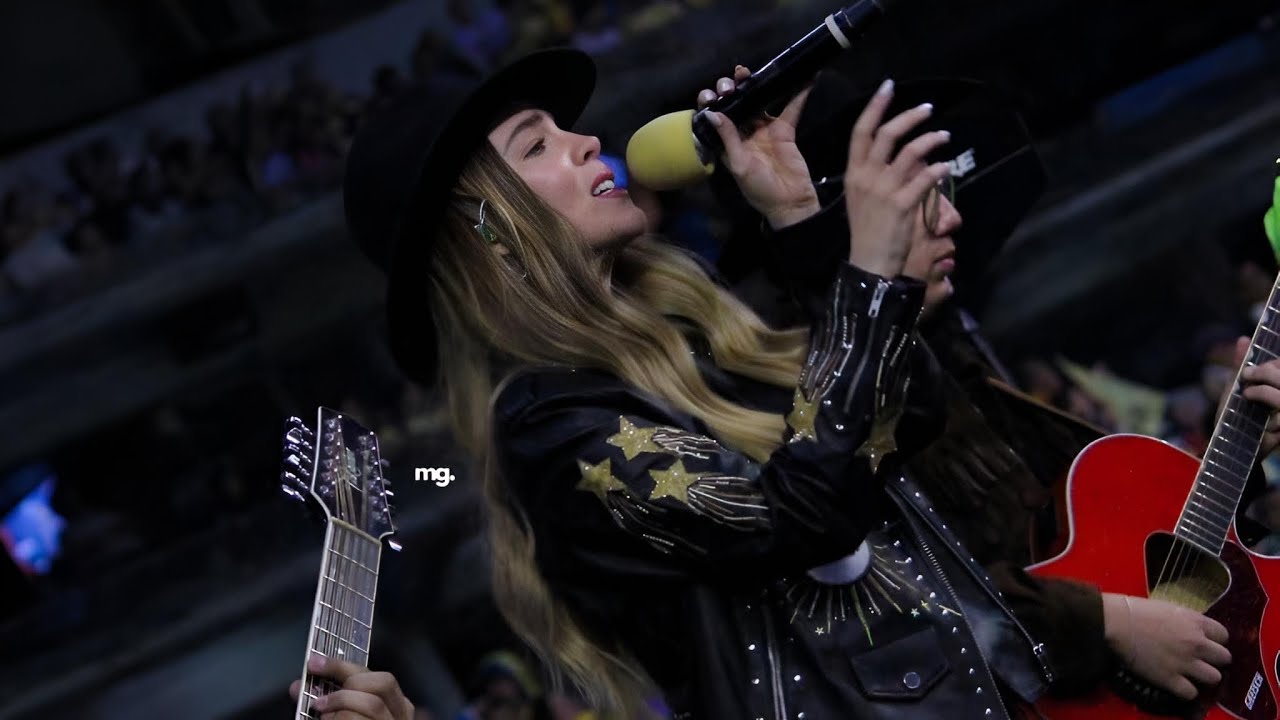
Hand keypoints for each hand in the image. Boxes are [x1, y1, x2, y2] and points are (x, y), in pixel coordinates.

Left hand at [289, 653, 415, 719]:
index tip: (314, 663)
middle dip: (346, 686)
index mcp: (397, 707)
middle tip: (320, 700)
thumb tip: (297, 687)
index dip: (344, 666)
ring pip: (372, 706)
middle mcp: (400, 718)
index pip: (378, 676)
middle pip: (382, 685)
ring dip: (341, 705)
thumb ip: (326, 702)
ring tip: (322, 714)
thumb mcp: (341, 717)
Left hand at [698, 65, 819, 228]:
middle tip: (730, 85)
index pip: (715, 118)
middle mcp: (744, 133)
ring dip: (754, 85)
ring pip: (758, 101)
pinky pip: (791, 108)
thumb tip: (713, 114)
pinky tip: (803, 78)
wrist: (789, 202)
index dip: (710, 104)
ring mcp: (765, 130)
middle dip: (729, 90)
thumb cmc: (759, 190)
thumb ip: (728, 138)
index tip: (711, 96)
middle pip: (735, 104)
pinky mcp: (785, 130)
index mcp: (728, 143)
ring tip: (746, 71)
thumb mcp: (740, 165)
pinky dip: (798, 93)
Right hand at [842, 79, 951, 277]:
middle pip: (887, 135)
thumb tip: (909, 157)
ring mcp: (884, 191)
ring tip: (945, 136)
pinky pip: (926, 178)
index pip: (861, 132)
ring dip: (931, 140)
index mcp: (853, 173)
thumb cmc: (868, 231)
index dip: (875, 107)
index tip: (888, 87)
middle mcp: (866, 177)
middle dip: (910, 116)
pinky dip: (938, 169)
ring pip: (911, 152)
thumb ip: (882, 174)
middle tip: (928, 109)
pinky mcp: (902, 205)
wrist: (869, 263)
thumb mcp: (865, 198)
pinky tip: (946, 167)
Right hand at [1102, 593, 1230, 699]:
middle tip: (1200, 660)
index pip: (1224, 635)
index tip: (1205, 642)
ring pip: (1214, 678)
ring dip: (1204, 677)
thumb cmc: (1138, 610)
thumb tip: (1193, 630)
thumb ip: (1187, 621)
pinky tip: (1178, 684)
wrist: (1116, 622)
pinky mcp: (1170, 679)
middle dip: (1214, 660)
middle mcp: (1197, 643)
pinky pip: (1191, 693)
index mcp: (1196, 622)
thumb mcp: (1170, 608)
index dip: (1215, 640)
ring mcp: (1185, 663)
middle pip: (1225, 658)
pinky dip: (1186, 691)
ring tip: (1191, 674)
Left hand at [1233, 337, 1279, 454]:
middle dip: (1266, 373)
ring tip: (1248, 395)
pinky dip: (1274, 421)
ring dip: (1266, 392)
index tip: (1250, 371)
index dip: (1272, 365)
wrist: (1230, 451)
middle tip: (1247, 377)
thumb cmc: (1232, 418)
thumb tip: (1244, 338)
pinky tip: (1263, 424)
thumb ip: (1241, 365)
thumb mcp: (1233, 390)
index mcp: (1277, 387)